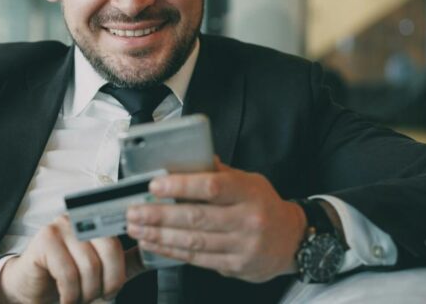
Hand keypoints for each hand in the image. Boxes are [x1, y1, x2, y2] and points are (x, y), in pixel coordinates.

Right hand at [0, 214, 145, 303]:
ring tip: (78, 297)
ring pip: (89, 265)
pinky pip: (68, 273)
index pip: (122, 240)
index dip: (119, 269)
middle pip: (110, 250)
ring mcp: (61, 224)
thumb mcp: (101, 271)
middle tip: (96, 297)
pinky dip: (70, 294)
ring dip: (86, 292)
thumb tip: (154, 253)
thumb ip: (126, 262)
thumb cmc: (67, 278)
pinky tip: (65, 298)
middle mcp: (81, 217)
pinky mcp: (44, 238)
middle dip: (107, 283)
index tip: (112, 290)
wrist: (30, 287)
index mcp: (97, 221)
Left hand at [125, 157, 305, 282]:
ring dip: (159, 235)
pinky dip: (171, 250)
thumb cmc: (262, 205)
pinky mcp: (235, 266)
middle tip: (134, 210)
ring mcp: (242, 246)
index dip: (180, 186)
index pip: (211, 187)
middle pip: (196, 217)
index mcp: (248, 192)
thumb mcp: (248, 181)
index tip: (155, 184)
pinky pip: (197, 259)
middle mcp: (247, 219)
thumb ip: (217, 173)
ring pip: (193, 241)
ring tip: (137, 227)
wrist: (292, 240)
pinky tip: (153, 242)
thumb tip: (184, 158)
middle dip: (159, 214)